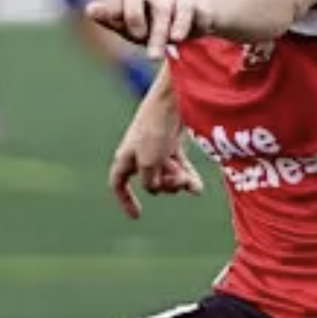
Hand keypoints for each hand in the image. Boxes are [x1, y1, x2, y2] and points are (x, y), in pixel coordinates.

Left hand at [87, 0, 209, 59]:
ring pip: (162, 7)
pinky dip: (182, 24)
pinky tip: (177, 39)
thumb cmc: (155, 24)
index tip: (117, 24)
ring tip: (154, 57)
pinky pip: (186, 10)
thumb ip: (111, 19)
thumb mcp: (130, 26)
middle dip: (134, 16)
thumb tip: (90, 9)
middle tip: (137, 37)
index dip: (113, 8)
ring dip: (159, 32)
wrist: (194, 20)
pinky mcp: (191, 3)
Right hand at [108, 102, 203, 219]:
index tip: (137, 216)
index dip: (125, 200)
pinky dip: (188, 177)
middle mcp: (139, 155)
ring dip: (179, 182)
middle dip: (165, 187)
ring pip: (167, 176)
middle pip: (150, 183)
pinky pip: (180, 167)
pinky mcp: (172, 144)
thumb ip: (150, 181)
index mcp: (125, 159)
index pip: (118, 184)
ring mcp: (157, 150)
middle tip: (178, 181)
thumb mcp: (149, 163)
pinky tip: (198, 188)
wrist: (173, 101)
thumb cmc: (154, 130)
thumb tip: (155, 189)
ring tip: (189, 182)